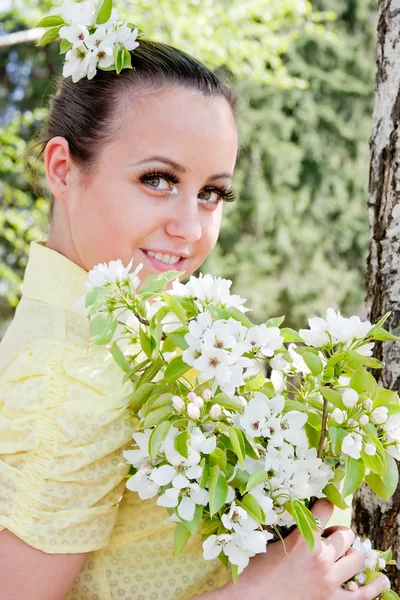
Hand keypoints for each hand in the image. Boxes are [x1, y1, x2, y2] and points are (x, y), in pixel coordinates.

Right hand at [223, 499, 388, 599]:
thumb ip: (291, 527)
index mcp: (304, 539)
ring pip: (357, 558)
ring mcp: (329, 582)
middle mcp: (321, 558)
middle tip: (326, 538)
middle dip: (337, 532)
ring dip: (350, 554)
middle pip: (346, 534)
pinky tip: (380, 580)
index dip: (324, 503)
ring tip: (340, 555)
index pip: (325, 508)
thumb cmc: (254, 572)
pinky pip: (363, 595)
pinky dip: (373, 586)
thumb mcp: (270, 541)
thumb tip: (301, 513)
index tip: (322, 504)